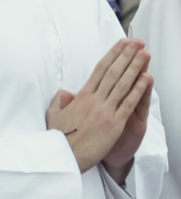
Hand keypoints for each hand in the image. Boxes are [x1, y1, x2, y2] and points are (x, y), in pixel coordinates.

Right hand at [45, 39, 151, 172]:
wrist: (63, 156)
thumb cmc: (58, 138)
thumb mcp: (53, 114)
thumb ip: (60, 100)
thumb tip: (66, 92)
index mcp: (81, 96)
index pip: (99, 70)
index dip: (112, 55)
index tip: (121, 45)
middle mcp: (94, 100)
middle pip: (113, 72)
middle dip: (126, 55)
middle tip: (137, 42)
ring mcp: (105, 111)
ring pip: (122, 84)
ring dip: (135, 67)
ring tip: (144, 54)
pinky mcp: (114, 124)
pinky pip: (128, 103)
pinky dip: (138, 90)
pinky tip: (146, 78)